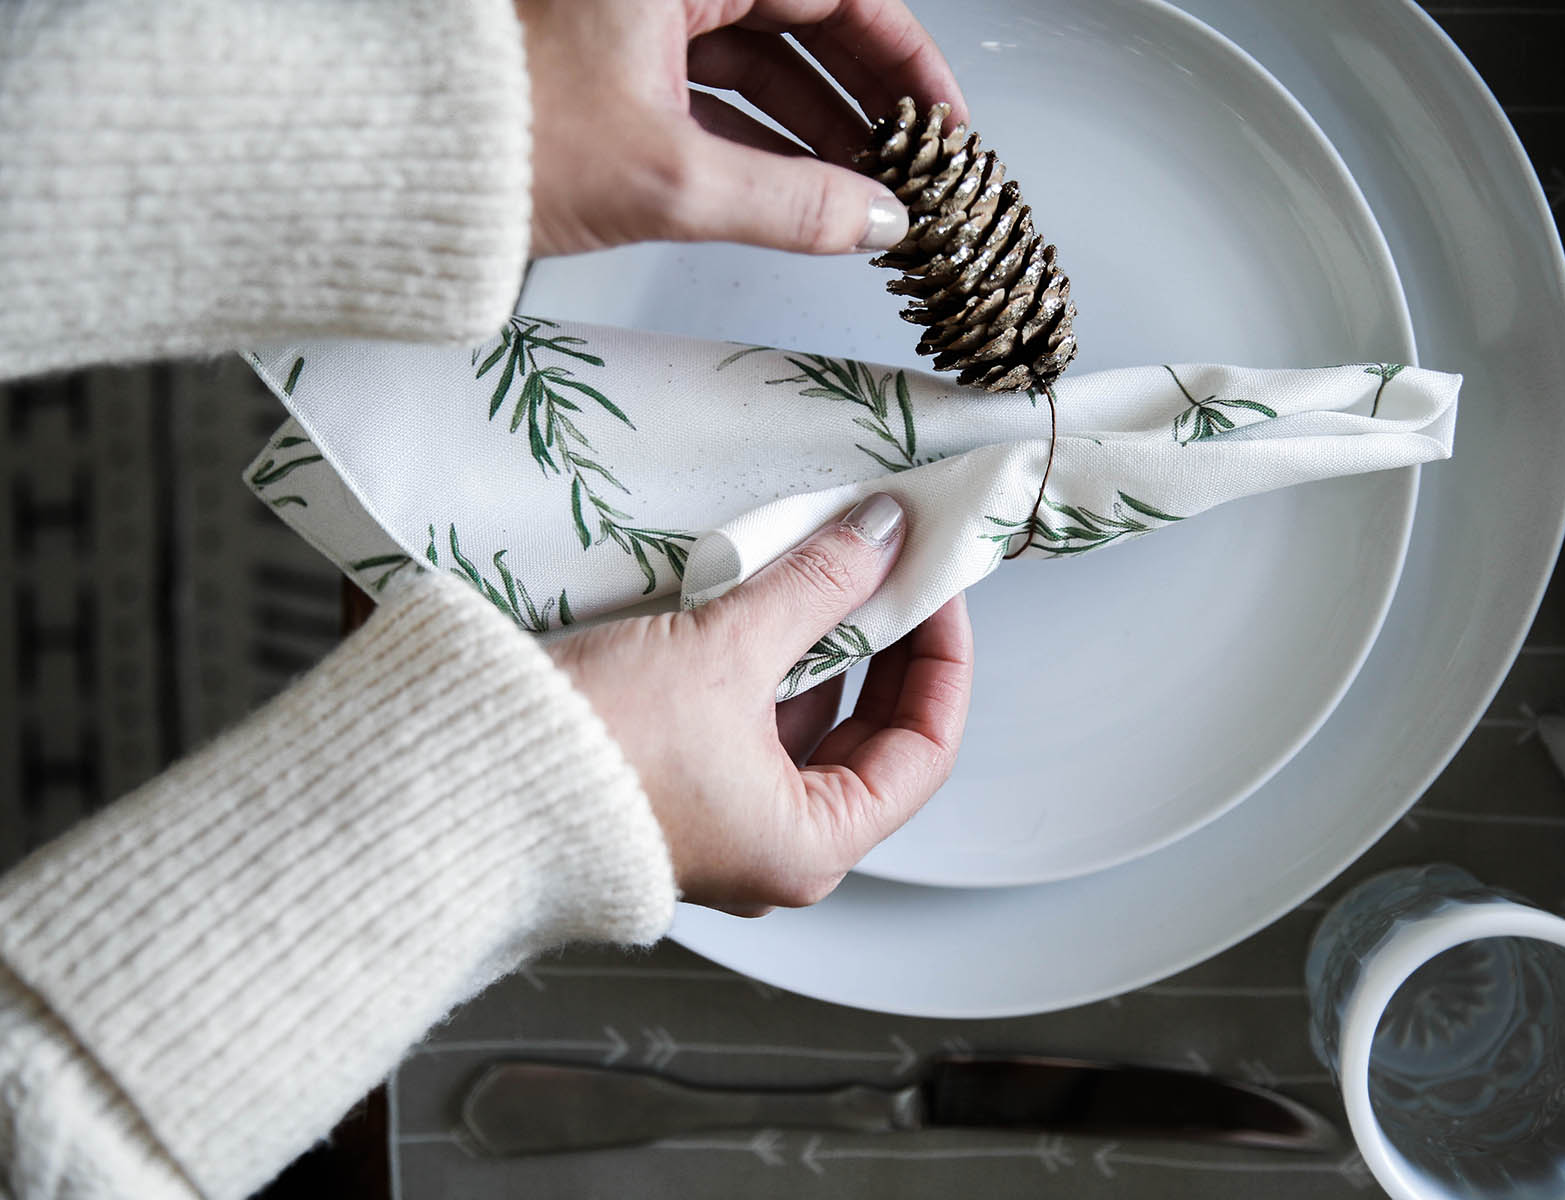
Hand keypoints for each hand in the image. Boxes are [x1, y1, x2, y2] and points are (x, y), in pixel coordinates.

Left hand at [515, 0, 968, 257]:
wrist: (383, 164)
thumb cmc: (494, 134)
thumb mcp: (667, 177)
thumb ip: (791, 202)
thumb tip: (875, 222)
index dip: (902, 57)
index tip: (942, 122)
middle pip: (801, 21)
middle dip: (864, 99)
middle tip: (915, 167)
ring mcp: (635, 18)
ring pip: (758, 60)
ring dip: (817, 127)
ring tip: (869, 194)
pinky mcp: (611, 65)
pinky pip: (711, 90)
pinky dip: (760, 138)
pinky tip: (803, 190)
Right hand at [549, 494, 973, 912]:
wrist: (456, 778)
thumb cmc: (593, 750)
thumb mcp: (724, 653)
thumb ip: (814, 588)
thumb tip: (882, 536)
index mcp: (809, 845)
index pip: (923, 750)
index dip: (942, 659)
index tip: (936, 584)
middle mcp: (773, 846)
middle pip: (868, 735)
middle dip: (882, 643)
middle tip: (887, 563)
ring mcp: (721, 820)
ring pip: (804, 722)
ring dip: (820, 643)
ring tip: (826, 565)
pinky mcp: (674, 788)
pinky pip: (747, 719)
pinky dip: (766, 660)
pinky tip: (763, 598)